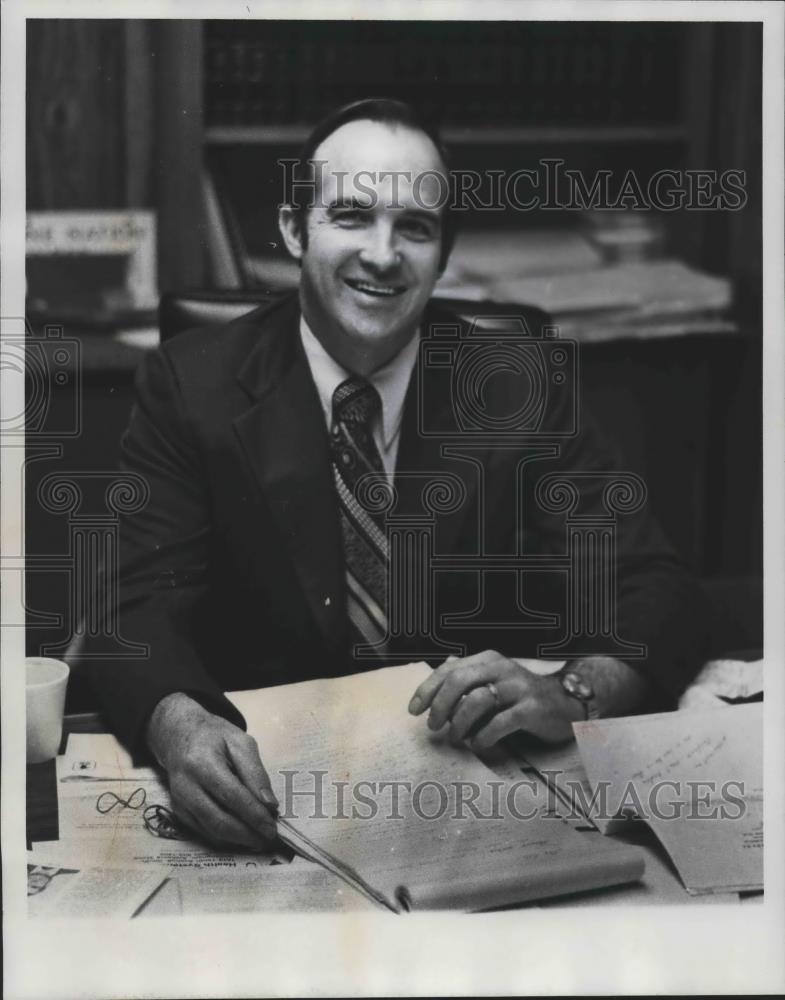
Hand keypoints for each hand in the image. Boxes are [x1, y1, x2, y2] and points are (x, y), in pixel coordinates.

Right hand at [146, 692, 278, 850]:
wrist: (179, 735)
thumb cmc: (214, 737)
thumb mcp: (240, 742)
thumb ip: (255, 772)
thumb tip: (269, 804)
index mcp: (202, 763)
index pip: (232, 796)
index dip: (254, 815)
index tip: (272, 827)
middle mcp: (186, 786)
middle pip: (219, 820)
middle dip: (247, 834)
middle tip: (269, 838)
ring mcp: (180, 801)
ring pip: (211, 831)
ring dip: (238, 839)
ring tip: (259, 838)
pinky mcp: (179, 811)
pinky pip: (204, 831)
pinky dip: (225, 837)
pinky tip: (242, 834)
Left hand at [408, 651, 582, 748]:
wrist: (566, 702)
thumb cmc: (521, 696)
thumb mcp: (493, 682)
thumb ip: (467, 684)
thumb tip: (432, 697)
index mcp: (488, 660)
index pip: (450, 669)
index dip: (428, 689)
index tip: (414, 709)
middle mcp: (501, 668)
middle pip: (459, 680)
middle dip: (440, 705)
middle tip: (433, 726)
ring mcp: (517, 687)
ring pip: (477, 701)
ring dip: (459, 723)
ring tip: (455, 738)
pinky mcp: (531, 708)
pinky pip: (499, 722)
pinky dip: (483, 736)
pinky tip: (478, 744)